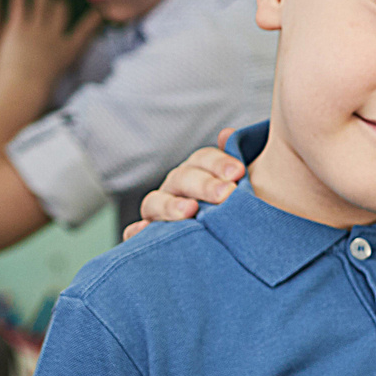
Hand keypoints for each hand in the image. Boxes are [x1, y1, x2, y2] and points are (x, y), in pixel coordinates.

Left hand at [0, 0, 100, 111]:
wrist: (21, 89)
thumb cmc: (39, 92)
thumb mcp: (60, 80)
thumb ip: (63, 70)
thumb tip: (66, 77)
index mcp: (68, 50)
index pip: (84, 30)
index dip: (92, 19)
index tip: (98, 11)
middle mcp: (54, 36)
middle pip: (61, 10)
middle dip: (60, 4)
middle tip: (58, 0)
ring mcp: (36, 30)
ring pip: (42, 2)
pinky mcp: (17, 27)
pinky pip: (19, 6)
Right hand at [125, 141, 244, 237]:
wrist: (232, 241)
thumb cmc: (238, 210)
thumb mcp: (240, 187)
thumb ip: (234, 164)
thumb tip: (227, 134)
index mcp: (199, 172)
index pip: (203, 159)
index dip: (220, 162)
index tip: (240, 172)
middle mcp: (177, 188)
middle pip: (183, 178)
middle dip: (205, 185)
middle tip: (227, 194)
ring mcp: (160, 210)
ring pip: (156, 202)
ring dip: (171, 205)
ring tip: (190, 210)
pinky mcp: (150, 235)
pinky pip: (136, 233)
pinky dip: (137, 231)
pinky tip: (144, 231)